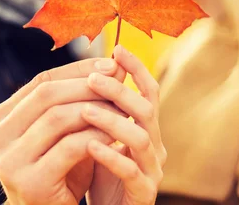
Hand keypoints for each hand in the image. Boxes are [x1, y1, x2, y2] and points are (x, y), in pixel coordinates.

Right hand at [0, 57, 126, 204]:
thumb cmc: (63, 171)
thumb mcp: (68, 130)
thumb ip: (83, 97)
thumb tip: (116, 63)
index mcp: (0, 119)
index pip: (42, 81)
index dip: (78, 69)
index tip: (110, 64)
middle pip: (47, 95)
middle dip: (87, 84)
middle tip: (118, 82)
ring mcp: (8, 161)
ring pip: (57, 117)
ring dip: (94, 109)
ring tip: (120, 107)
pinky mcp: (29, 182)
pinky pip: (69, 147)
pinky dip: (96, 136)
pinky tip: (115, 134)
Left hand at [85, 45, 166, 204]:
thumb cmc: (100, 175)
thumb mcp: (99, 136)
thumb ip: (98, 111)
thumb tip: (84, 71)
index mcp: (146, 129)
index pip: (148, 92)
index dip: (137, 69)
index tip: (117, 48)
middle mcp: (154, 146)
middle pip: (146, 109)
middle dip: (120, 90)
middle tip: (94, 78)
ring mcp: (151, 170)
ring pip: (140, 137)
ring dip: (112, 120)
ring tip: (84, 111)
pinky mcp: (143, 194)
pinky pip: (131, 172)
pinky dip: (111, 156)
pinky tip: (89, 146)